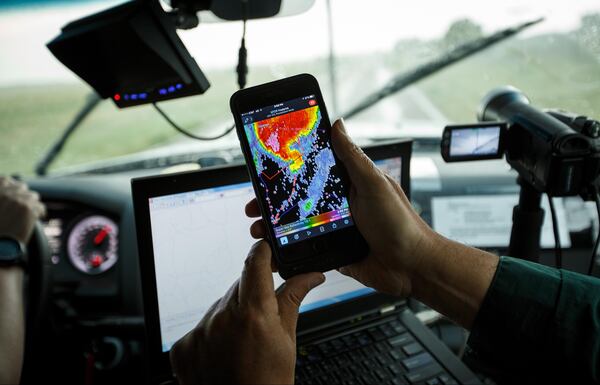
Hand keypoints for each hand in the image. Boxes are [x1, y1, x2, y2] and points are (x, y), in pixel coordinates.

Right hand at [0, 176, 45, 243]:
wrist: (0, 245)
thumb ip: (1, 198)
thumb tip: (8, 185)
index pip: (5, 180)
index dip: (11, 185)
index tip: (13, 191)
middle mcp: (7, 193)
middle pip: (21, 186)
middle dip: (23, 195)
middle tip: (23, 204)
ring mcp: (19, 200)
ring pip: (33, 195)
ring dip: (32, 203)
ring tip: (31, 211)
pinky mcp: (30, 209)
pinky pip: (41, 206)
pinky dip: (40, 212)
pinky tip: (39, 217)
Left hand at [169, 241, 324, 384]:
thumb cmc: (268, 383)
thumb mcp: (286, 340)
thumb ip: (292, 299)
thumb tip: (310, 276)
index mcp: (254, 314)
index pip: (255, 263)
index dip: (262, 251)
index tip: (266, 249)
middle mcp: (222, 318)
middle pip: (238, 285)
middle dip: (251, 293)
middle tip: (262, 316)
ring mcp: (200, 332)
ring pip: (219, 306)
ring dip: (231, 314)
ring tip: (242, 341)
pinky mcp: (183, 346)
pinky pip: (201, 326)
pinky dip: (212, 333)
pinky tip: (224, 352)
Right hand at [245, 119, 439, 296]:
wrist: (412, 266)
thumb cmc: (400, 223)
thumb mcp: (374, 183)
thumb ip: (353, 157)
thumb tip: (337, 124)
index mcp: (349, 183)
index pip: (313, 170)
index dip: (289, 169)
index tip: (267, 168)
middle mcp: (339, 203)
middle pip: (299, 197)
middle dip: (274, 200)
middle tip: (255, 202)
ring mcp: (334, 227)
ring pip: (297, 222)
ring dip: (275, 225)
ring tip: (258, 227)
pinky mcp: (332, 249)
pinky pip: (305, 246)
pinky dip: (287, 247)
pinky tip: (272, 248)